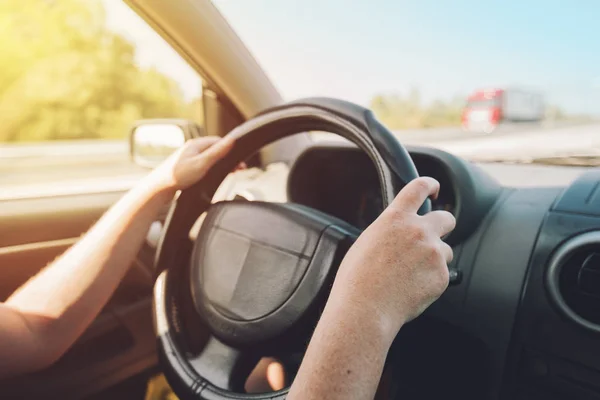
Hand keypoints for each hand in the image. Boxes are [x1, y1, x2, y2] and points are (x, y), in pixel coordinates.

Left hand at [145, 136, 234, 195]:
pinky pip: (203, 164)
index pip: (219, 142)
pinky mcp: (186, 167)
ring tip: (229, 172)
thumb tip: (232, 140)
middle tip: (238, 169)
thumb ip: (217, 152)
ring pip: (209, 158)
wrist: (158, 188)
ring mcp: (188, 157)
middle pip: (215, 149)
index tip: (240, 162)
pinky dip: (212, 169)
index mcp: (196, 144)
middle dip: (227, 158)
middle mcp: (192, 148)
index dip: (230, 150)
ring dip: (220, 164)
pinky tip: (214, 176)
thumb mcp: (201, 164)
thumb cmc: (178, 176)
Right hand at [330, 177, 455, 342]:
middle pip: (446, 218)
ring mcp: (433, 253)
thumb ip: (388, 231)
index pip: (419, 188)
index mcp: (395, 218)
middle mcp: (418, 231)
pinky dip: (432, 280)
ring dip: (434, 258)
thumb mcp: (367, 242)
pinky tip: (413, 288)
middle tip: (433, 237)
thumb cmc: (357, 280)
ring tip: (411, 275)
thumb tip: (398, 233)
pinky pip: (443, 273)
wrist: (366, 309)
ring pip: (445, 250)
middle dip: (443, 225)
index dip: (430, 184)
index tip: (434, 188)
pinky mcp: (442, 275)